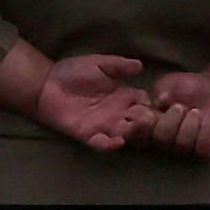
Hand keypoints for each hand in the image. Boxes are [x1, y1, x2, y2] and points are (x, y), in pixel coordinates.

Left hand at [29, 52, 153, 151]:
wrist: (46, 83)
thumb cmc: (73, 72)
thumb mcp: (99, 64)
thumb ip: (119, 65)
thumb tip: (141, 65)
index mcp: (123, 95)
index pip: (145, 103)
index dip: (153, 105)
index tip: (163, 106)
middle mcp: (117, 113)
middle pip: (139, 121)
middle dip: (147, 122)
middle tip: (150, 119)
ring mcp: (103, 125)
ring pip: (125, 134)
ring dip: (132, 133)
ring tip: (135, 126)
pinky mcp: (87, 134)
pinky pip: (102, 143)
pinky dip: (110, 145)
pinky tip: (118, 141)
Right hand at [139, 68, 209, 159]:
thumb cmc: (186, 87)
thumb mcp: (170, 83)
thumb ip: (161, 90)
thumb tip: (159, 102)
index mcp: (150, 125)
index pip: (135, 136)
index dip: (137, 129)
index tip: (148, 114)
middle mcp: (165, 141)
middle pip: (160, 141)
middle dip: (170, 122)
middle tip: (180, 106)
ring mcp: (186, 148)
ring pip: (181, 147)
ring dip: (189, 125)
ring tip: (196, 111)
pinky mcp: (206, 151)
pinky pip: (202, 151)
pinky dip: (204, 133)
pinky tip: (206, 120)